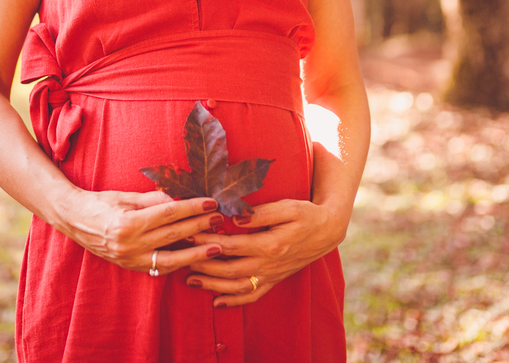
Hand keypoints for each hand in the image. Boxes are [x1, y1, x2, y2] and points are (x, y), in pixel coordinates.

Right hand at [55, 190, 225, 274]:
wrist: (73, 219)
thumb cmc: (99, 203)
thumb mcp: (126, 196)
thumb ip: (153, 199)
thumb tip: (179, 199)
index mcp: (128, 223)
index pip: (169, 214)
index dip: (192, 208)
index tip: (210, 203)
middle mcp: (129, 244)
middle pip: (173, 234)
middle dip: (199, 227)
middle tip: (219, 219)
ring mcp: (129, 259)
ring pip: (171, 258)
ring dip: (195, 253)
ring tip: (216, 247)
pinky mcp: (130, 266)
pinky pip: (159, 267)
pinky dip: (178, 263)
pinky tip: (194, 258)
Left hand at [185, 198, 349, 306]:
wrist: (327, 231)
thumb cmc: (306, 214)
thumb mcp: (287, 207)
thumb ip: (261, 213)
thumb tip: (236, 218)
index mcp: (270, 244)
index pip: (231, 245)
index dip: (208, 240)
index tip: (189, 233)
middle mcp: (269, 264)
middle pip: (229, 269)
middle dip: (203, 264)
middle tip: (181, 258)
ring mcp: (271, 274)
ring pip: (237, 286)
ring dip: (212, 284)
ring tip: (190, 280)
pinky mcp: (274, 280)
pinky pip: (252, 295)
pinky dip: (234, 301)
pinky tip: (216, 301)